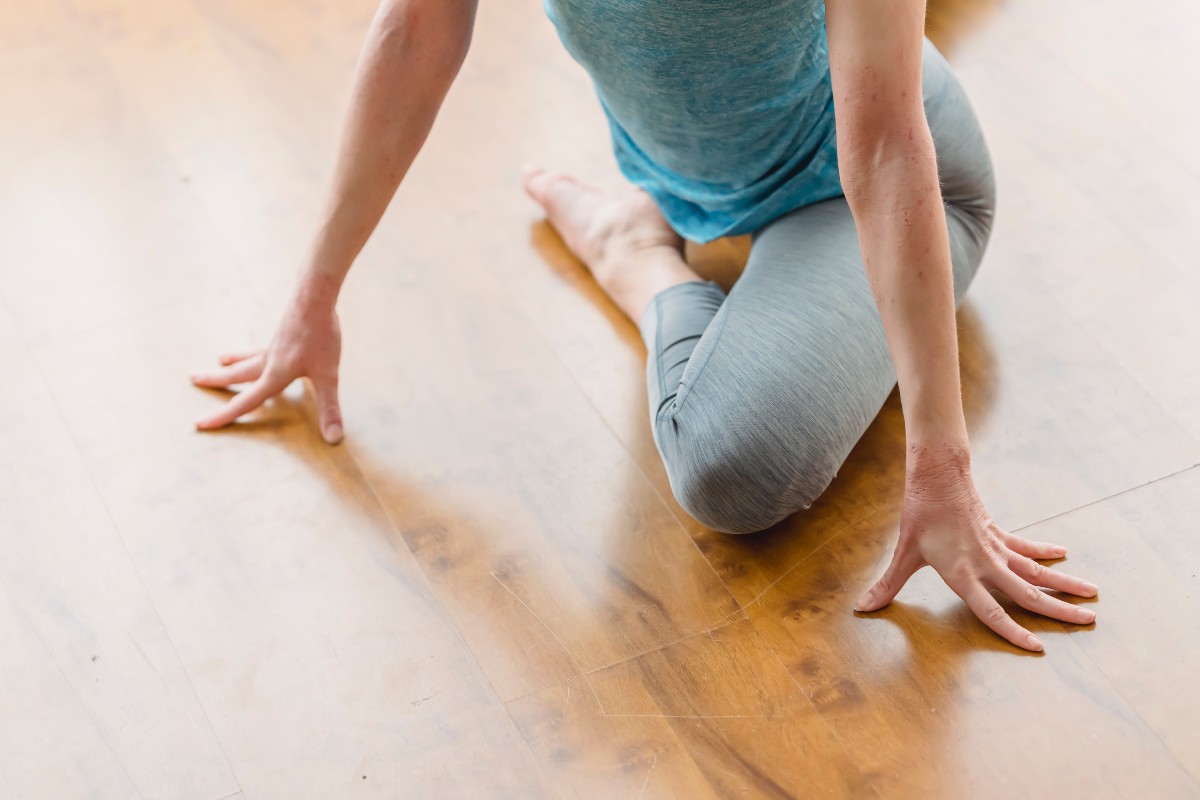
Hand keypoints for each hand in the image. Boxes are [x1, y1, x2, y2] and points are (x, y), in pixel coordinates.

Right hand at [191, 293, 343, 442]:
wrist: (315, 297)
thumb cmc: (321, 335)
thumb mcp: (328, 375)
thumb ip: (329, 407)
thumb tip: (333, 439)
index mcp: (275, 375)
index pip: (246, 402)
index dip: (224, 416)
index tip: (200, 424)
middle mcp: (269, 361)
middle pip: (238, 375)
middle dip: (215, 381)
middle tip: (192, 379)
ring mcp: (274, 345)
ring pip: (247, 358)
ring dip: (233, 362)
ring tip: (220, 359)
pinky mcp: (283, 333)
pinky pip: (263, 347)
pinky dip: (255, 350)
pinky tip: (260, 348)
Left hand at [854, 446, 1097, 650]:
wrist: (937, 475)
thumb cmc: (919, 515)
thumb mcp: (903, 553)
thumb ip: (887, 585)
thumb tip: (862, 608)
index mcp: (962, 573)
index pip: (992, 611)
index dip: (1012, 631)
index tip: (1038, 647)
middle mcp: (985, 563)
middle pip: (1027, 593)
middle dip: (1058, 610)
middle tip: (1090, 620)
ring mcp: (996, 548)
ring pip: (1036, 571)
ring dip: (1064, 583)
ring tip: (1093, 595)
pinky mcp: (998, 533)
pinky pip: (1026, 548)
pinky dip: (1045, 552)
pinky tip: (1064, 556)